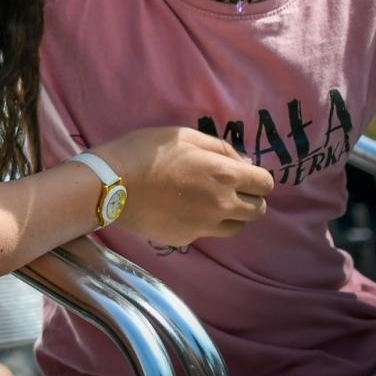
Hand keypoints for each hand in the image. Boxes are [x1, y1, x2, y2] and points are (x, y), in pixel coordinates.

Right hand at [94, 127, 274, 245]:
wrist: (110, 184)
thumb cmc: (145, 151)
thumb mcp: (183, 135)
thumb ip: (219, 148)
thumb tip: (244, 162)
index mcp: (224, 175)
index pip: (265, 183)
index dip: (257, 177)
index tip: (242, 173)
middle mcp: (222, 205)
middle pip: (258, 210)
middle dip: (250, 198)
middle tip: (229, 188)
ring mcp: (205, 226)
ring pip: (237, 227)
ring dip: (232, 215)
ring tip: (210, 202)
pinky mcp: (186, 240)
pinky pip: (206, 233)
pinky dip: (202, 223)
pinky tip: (182, 210)